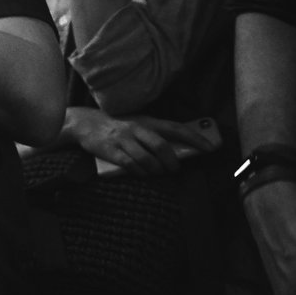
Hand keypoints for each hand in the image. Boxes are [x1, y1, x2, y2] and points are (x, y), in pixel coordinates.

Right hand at [61, 106, 215, 174]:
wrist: (85, 123)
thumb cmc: (117, 125)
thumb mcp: (137, 123)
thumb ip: (155, 133)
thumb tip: (181, 148)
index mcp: (147, 120)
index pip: (175, 128)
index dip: (194, 137)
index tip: (210, 147)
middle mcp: (136, 128)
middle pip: (162, 146)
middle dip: (172, 161)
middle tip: (175, 169)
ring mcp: (124, 140)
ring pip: (148, 159)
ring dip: (157, 170)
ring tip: (159, 173)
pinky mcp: (113, 151)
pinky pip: (132, 166)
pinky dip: (142, 173)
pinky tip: (144, 174)